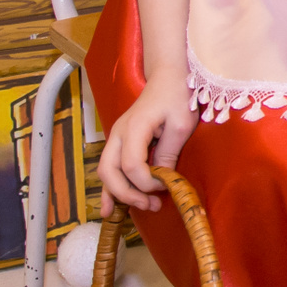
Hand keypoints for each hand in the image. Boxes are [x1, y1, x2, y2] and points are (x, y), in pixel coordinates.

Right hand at [98, 71, 196, 214]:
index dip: (147, 183)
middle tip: (152, 204)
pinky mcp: (119, 142)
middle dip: (128, 193)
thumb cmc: (177, 96)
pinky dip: (109, 189)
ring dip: (119, 194)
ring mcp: (116, 137)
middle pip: (110, 171)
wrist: (167, 77)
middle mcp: (119, 133)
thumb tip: (162, 180)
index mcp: (135, 127)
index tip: (166, 186)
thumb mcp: (181, 124)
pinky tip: (108, 209)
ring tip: (141, 207)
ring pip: (105, 172)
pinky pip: (109, 168)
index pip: (131, 165)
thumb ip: (169, 153)